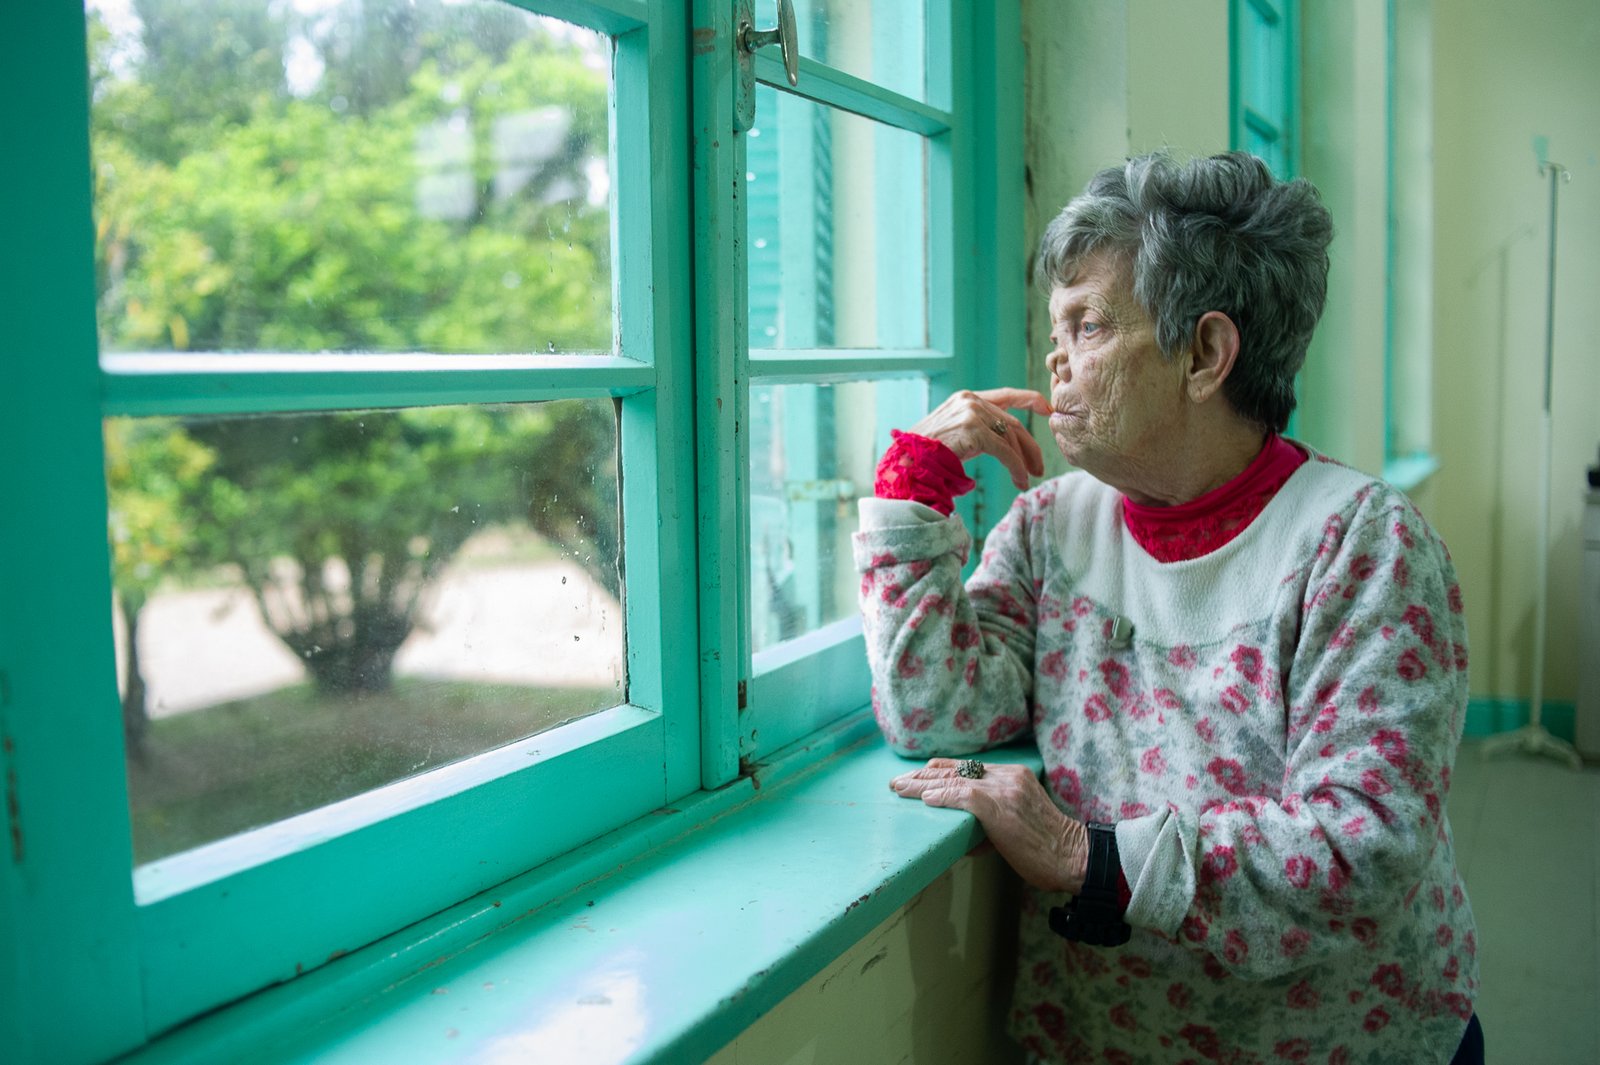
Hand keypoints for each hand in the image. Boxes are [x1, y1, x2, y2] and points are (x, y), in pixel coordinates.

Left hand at [890, 758, 1088, 893]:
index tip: (917, 776)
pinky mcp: (999, 806)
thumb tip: (965, 839)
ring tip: (900, 789)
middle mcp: (1007, 776)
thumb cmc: (1046, 848)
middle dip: (922, 776)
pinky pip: (963, 795)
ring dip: (922, 786)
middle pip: (955, 770)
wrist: (1071, 856)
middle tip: (898, 782)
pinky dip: (942, 796)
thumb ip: (990, 822)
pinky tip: (925, 799)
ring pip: (953, 780)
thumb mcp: (1017, 824)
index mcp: (1013, 776)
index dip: (938, 771)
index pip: (966, 767)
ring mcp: (1003, 789)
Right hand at [908, 388, 1052, 490]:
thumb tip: (1004, 445)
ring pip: (1010, 437)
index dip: (1029, 399)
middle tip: (1038, 467)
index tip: (1046, 408)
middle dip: (1028, 447)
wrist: (903, 464)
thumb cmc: (923, 456)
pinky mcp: (974, 430)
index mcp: (965, 398)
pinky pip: (1004, 451)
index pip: (1005, 395)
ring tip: (1027, 479)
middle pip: (1011, 423)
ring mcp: (971, 413)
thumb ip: (977, 431)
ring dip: (1023, 461)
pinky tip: (1019, 480)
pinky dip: (1016, 467)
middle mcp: (969, 400)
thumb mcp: (954, 435)